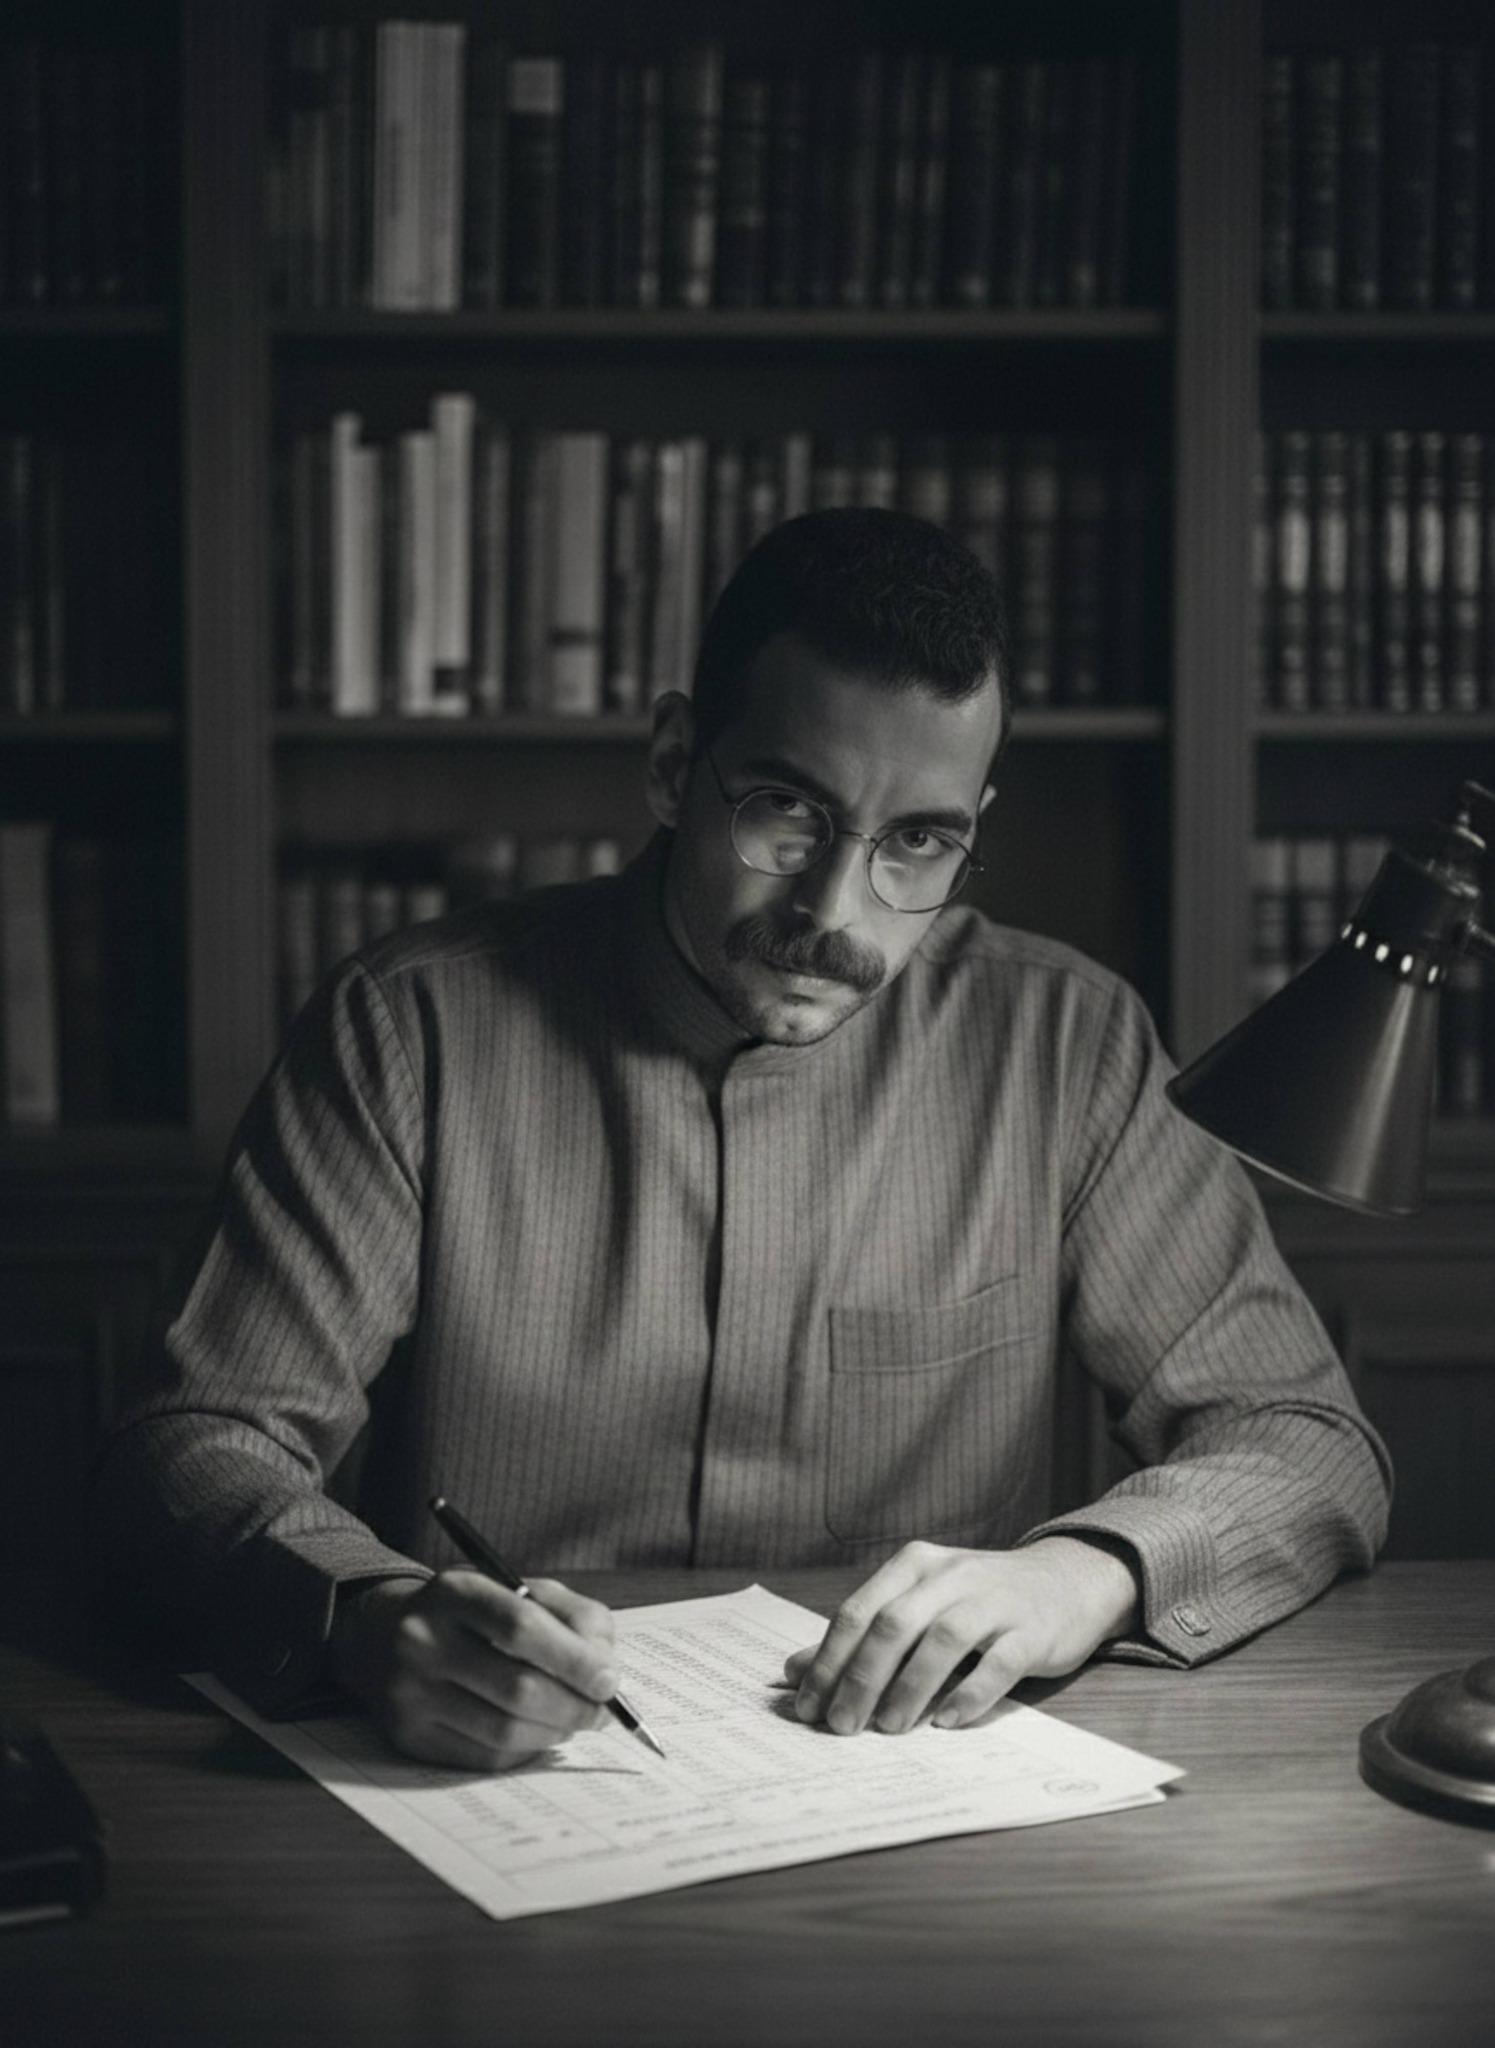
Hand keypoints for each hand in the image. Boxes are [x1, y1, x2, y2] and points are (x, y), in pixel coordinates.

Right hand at [329, 1571, 617, 1769]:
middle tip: (600, 1712)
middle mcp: (421, 1640)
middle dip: (573, 1705)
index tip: (609, 1681)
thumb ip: (574, 1618)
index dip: (574, 1659)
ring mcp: (409, 1692)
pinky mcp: (408, 1736)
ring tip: (573, 1721)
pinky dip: (525, 1749)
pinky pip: (485, 1757)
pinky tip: (537, 1732)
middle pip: (516, 1688)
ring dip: (555, 1732)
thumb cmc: (476, 1615)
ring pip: (504, 1730)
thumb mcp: (520, 1591)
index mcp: (454, 1592)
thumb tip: (605, 1674)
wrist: (386, 1637)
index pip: (521, 1627)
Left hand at [784, 1536, 1139, 1736]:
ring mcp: (995, 1600)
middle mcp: (952, 1575)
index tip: (807, 1706)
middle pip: (894, 1625)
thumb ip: (860, 1636)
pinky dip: (970, 1693)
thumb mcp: (919, 1605)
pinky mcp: (1032, 1631)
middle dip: (861, 1678)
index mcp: (915, 1565)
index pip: (859, 1611)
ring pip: (944, 1640)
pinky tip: (947, 1721)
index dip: (828, 1660)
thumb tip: (793, 1671)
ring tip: (888, 1728)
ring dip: (910, 1687)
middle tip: (841, 1726)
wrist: (1067, 1581)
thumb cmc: (979, 1600)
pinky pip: (998, 1662)